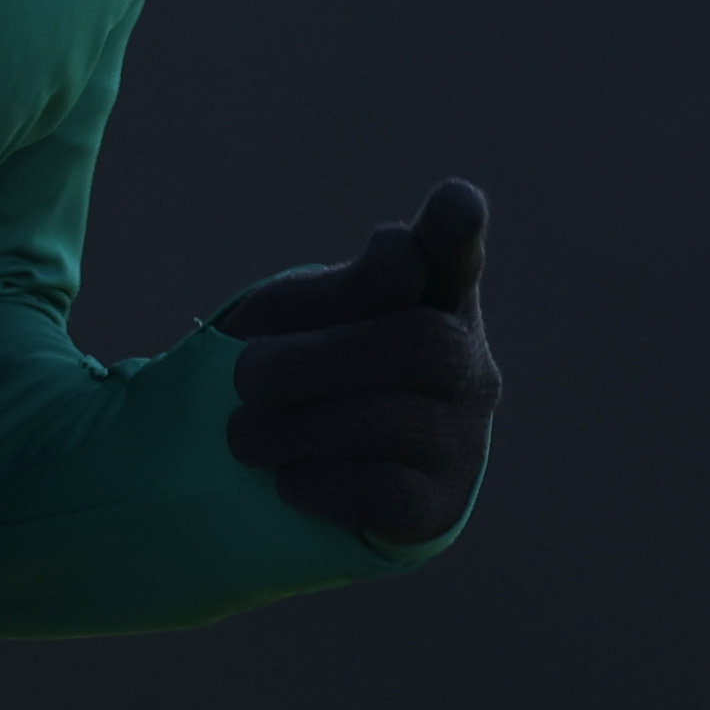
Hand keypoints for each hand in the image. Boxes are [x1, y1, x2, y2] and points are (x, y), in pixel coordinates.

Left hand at [218, 177, 498, 547]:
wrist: (282, 460)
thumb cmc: (290, 364)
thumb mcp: (290, 317)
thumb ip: (338, 292)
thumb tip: (401, 262)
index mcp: (424, 293)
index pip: (453, 252)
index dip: (457, 228)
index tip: (457, 203)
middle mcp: (465, 360)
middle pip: (419, 344)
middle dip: (317, 362)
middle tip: (244, 378)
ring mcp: (464, 435)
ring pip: (397, 422)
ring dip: (298, 428)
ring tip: (244, 435)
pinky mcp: (440, 505)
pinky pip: (387, 493)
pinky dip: (319, 482)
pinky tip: (287, 477)